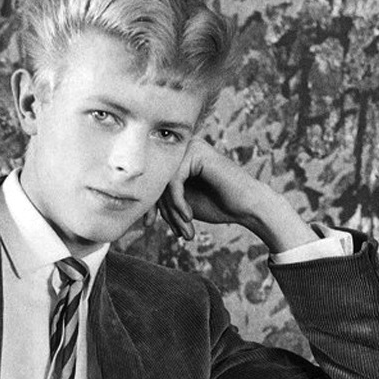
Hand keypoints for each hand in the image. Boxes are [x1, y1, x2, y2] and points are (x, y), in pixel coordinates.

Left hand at [159, 139, 316, 253]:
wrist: (246, 207)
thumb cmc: (217, 204)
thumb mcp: (180, 203)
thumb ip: (160, 198)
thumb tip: (132, 201)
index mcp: (177, 158)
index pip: (151, 180)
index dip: (148, 205)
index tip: (147, 225)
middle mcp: (182, 148)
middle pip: (155, 181)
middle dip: (163, 211)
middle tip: (177, 230)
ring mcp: (190, 147)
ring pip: (163, 182)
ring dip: (172, 211)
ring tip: (185, 226)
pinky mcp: (197, 153)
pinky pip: (174, 181)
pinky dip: (178, 203)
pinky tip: (189, 215)